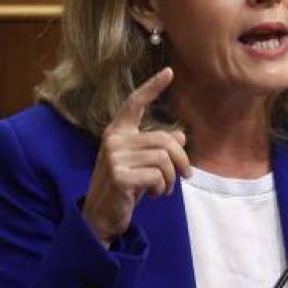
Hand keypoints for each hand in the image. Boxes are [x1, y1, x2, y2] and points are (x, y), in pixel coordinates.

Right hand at [81, 67, 189, 245]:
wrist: (102, 215)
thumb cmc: (125, 186)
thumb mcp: (142, 164)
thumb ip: (158, 148)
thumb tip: (180, 136)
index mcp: (118, 132)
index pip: (135, 103)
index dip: (152, 87)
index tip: (169, 72)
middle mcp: (114, 140)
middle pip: (165, 140)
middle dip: (181, 160)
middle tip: (186, 176)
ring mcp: (114, 157)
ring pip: (164, 159)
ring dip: (172, 178)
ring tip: (164, 188)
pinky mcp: (119, 176)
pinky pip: (157, 176)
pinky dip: (162, 188)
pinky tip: (153, 195)